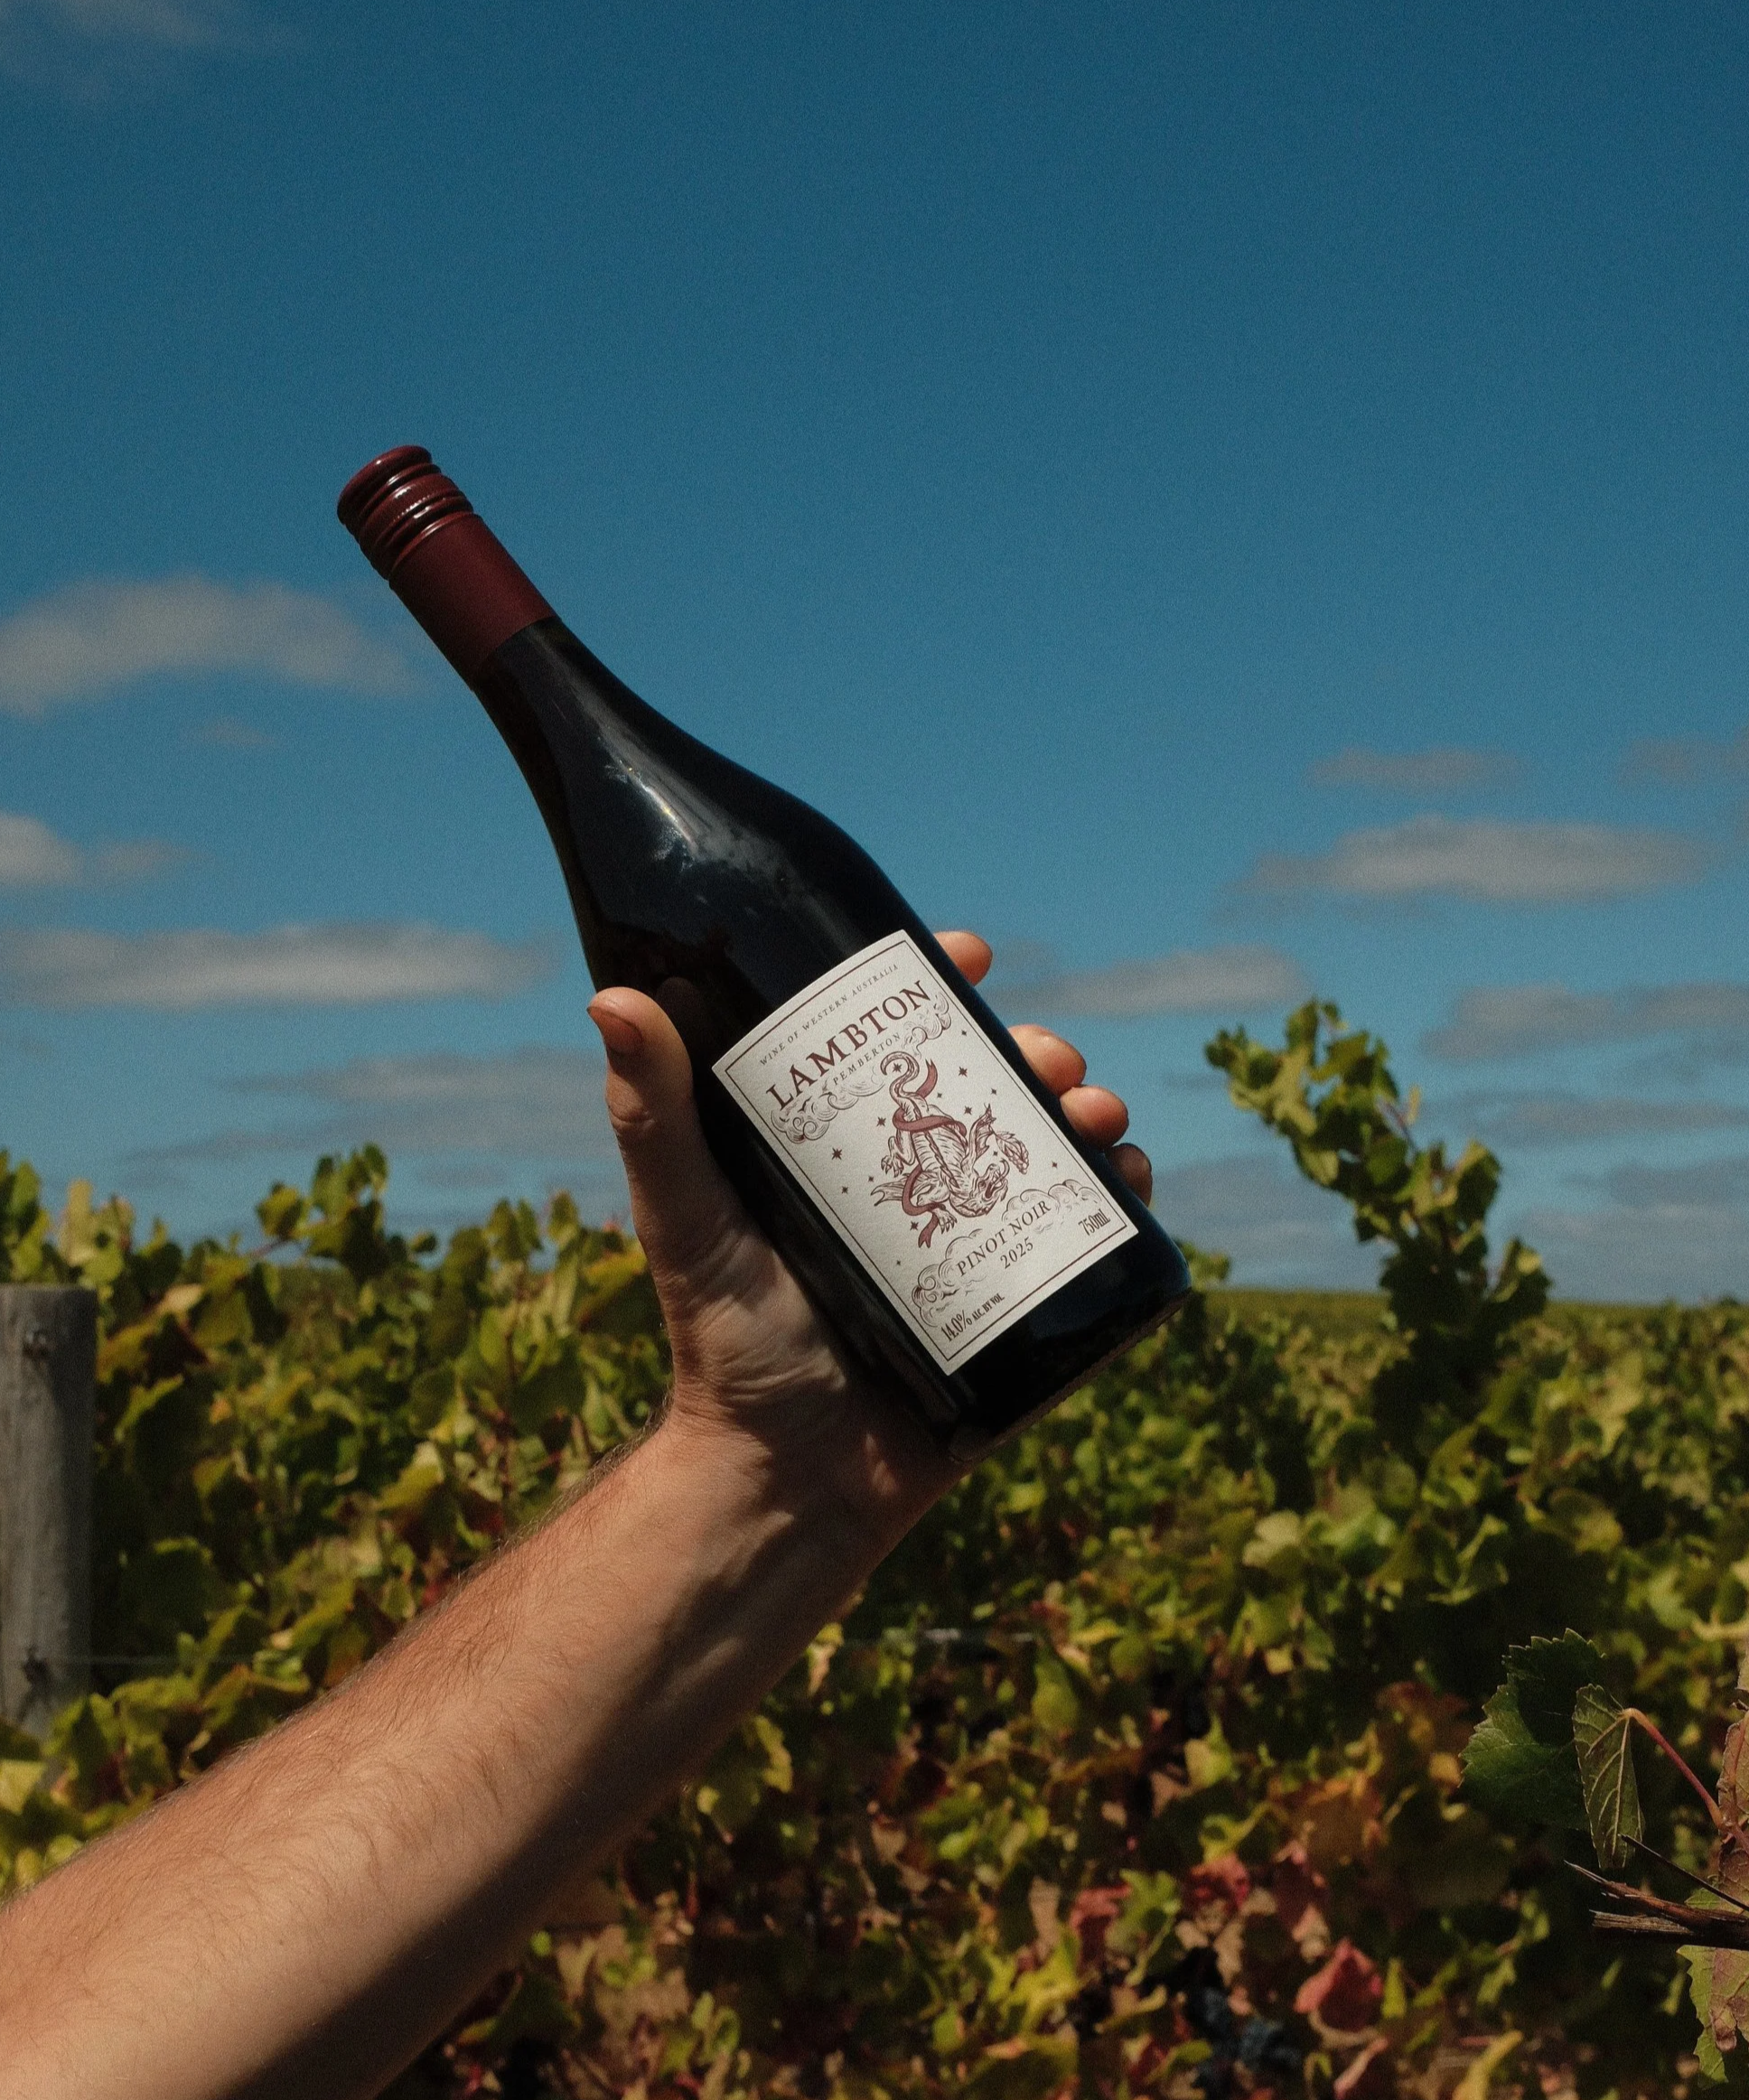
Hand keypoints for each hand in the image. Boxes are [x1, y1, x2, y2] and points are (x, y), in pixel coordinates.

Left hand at [588, 933, 1151, 1544]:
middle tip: (1049, 1053)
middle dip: (1036, 1048)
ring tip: (1098, 1111)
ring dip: (1089, 1109)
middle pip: (990, 1083)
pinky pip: (1085, 1236)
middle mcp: (912, 1181)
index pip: (896, 1042)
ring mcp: (971, 1240)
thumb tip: (610, 998)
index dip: (938, 986)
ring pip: (1047, 1146)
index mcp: (840, 1145)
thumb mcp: (688, 1216)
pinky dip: (1122, 1194)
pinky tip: (1130, 1177)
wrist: (791, 1480)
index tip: (972, 954)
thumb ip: (651, 1119)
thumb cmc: (726, 1347)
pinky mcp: (1018, 1306)